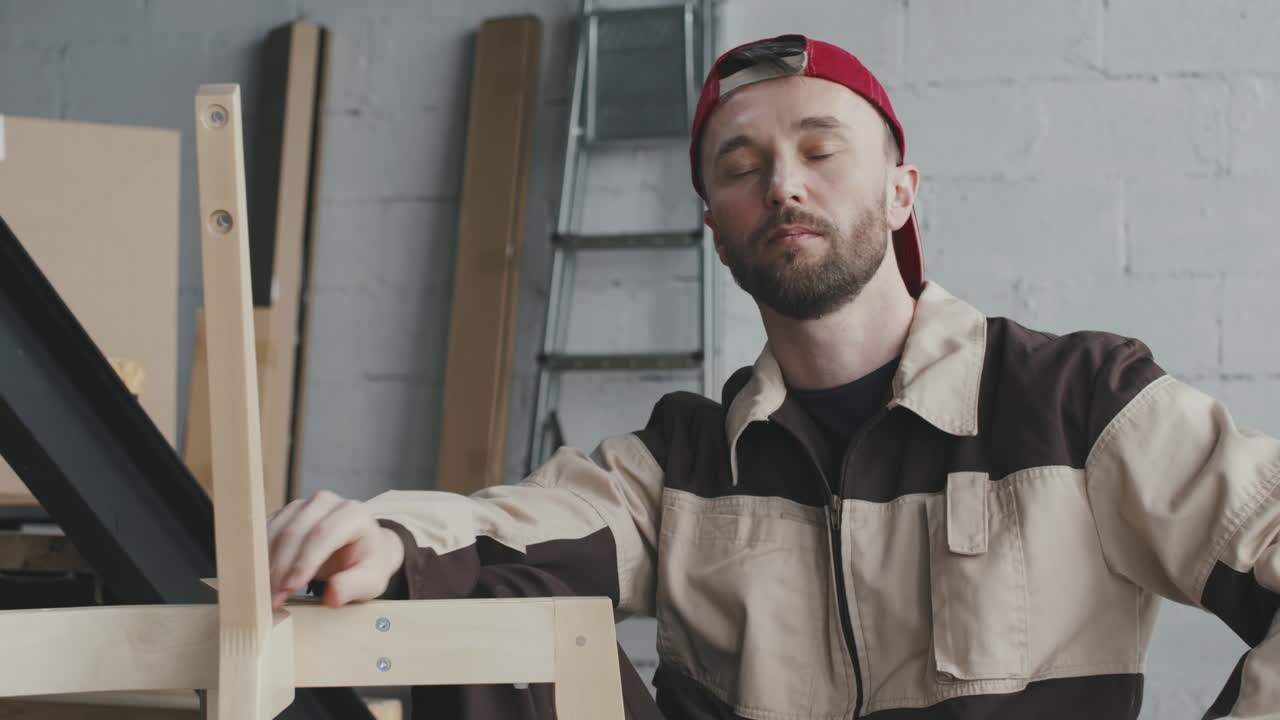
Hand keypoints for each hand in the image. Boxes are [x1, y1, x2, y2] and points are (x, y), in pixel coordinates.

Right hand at [267, 490, 404, 609]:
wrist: (362, 549)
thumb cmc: (367, 564)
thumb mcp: (371, 581)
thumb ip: (353, 587)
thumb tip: (333, 595)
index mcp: (353, 514)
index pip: (323, 535)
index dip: (304, 562)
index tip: (290, 588)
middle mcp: (327, 503)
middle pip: (295, 533)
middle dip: (281, 569)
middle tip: (272, 599)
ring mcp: (303, 505)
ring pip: (276, 531)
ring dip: (267, 565)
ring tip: (265, 594)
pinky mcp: (285, 514)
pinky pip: (266, 532)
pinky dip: (260, 556)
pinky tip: (259, 578)